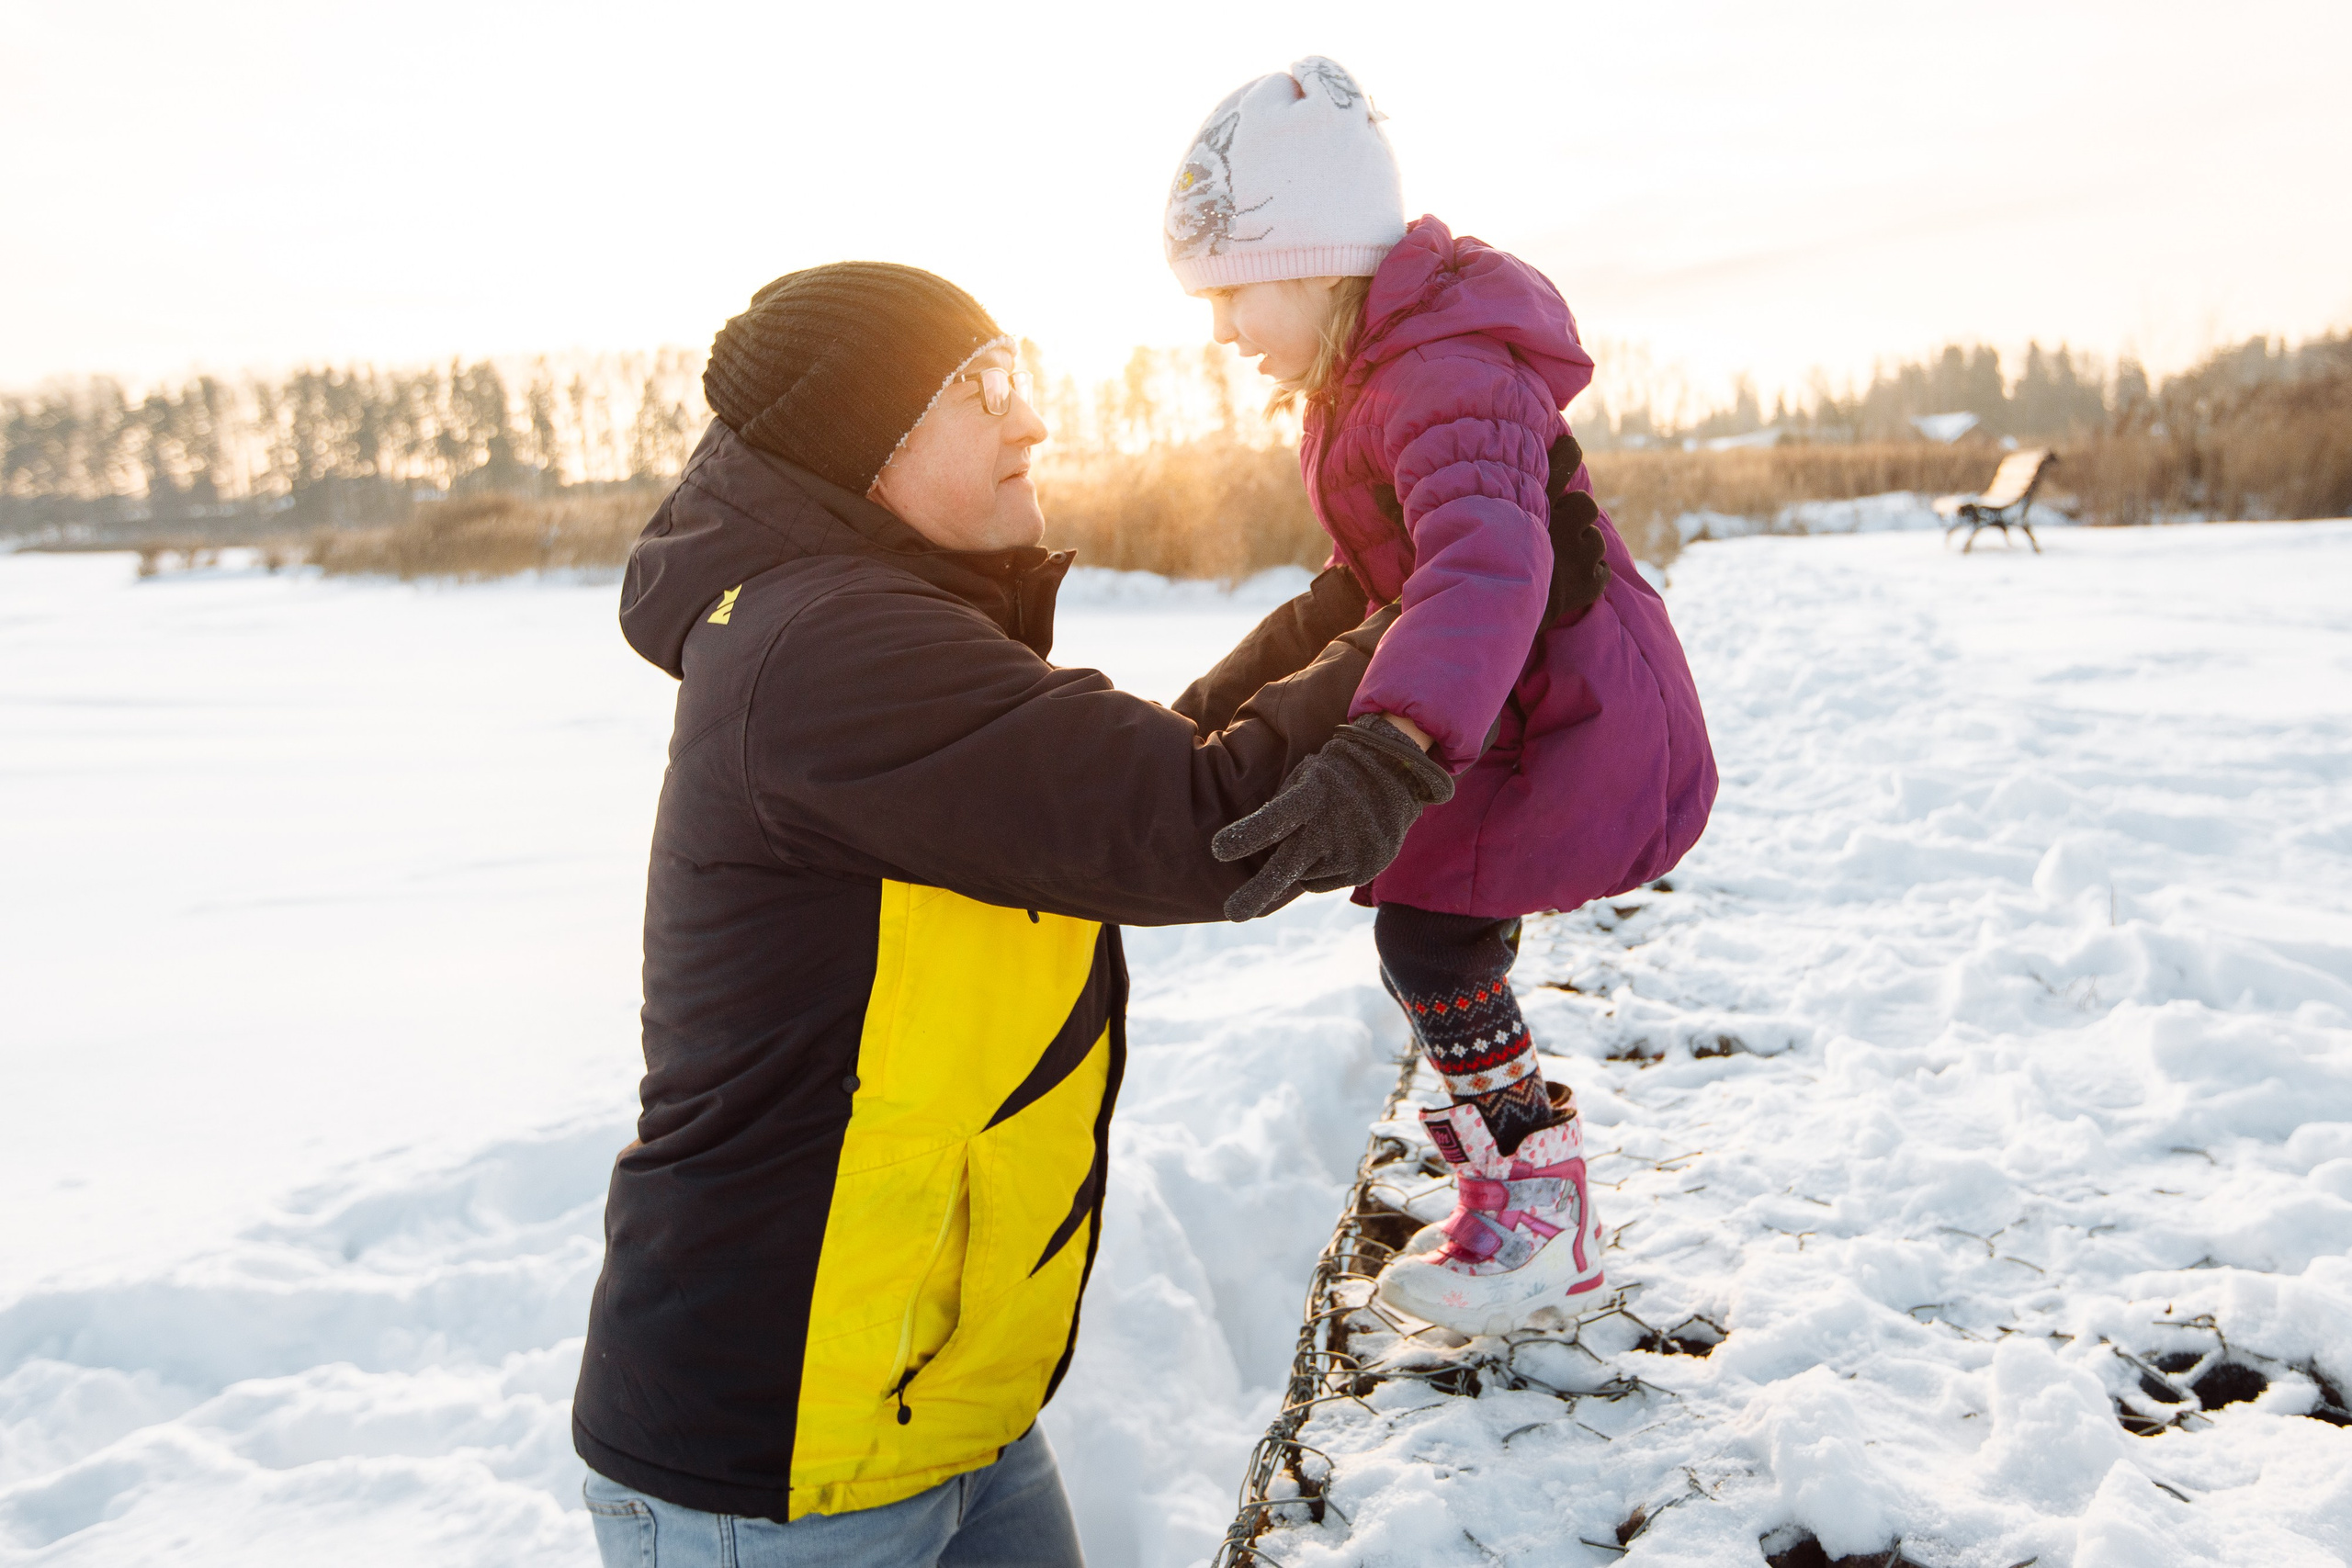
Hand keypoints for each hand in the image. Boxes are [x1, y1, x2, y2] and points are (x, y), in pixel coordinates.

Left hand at [1210, 716, 1455, 920]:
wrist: (1396, 773)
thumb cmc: (1332, 777)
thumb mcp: (1305, 777)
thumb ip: (1282, 809)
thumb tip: (1259, 853)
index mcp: (1311, 796)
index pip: (1275, 818)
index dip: (1247, 835)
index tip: (1218, 850)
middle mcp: (1332, 826)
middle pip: (1288, 865)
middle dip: (1258, 891)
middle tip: (1232, 914)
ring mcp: (1351, 850)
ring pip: (1303, 875)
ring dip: (1302, 862)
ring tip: (1325, 831)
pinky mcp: (1365, 868)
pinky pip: (1322, 882)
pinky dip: (1321, 869)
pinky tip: (1338, 844)